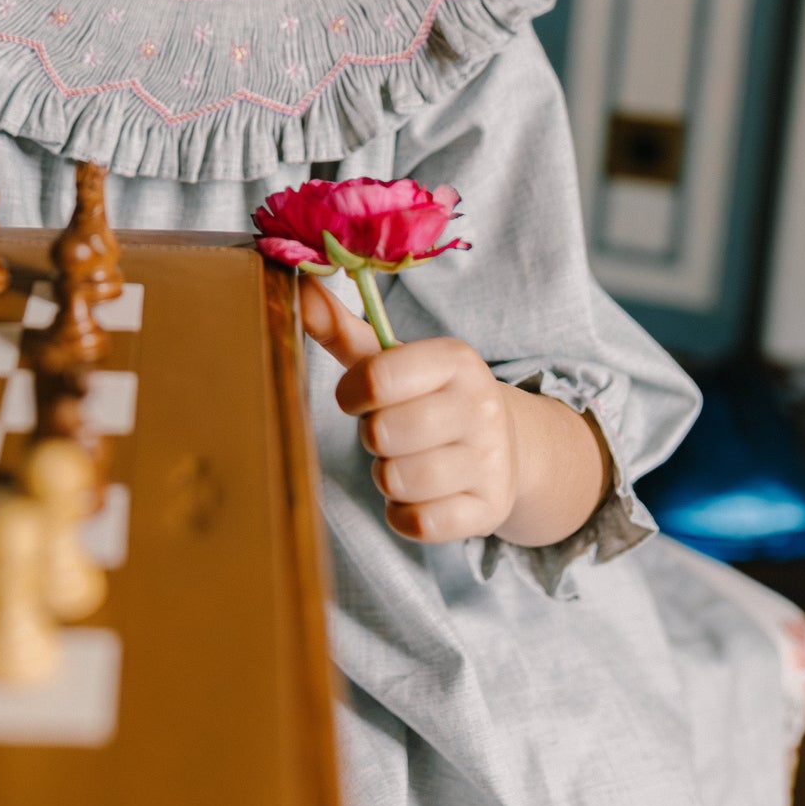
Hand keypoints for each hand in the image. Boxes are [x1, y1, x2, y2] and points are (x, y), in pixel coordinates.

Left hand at [299, 278, 519, 542]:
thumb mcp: (393, 359)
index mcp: (455, 359)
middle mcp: (481, 406)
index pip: (377, 378)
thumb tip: (298, 282)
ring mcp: (490, 460)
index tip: (355, 398)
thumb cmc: (430, 397)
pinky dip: (403, 514)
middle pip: (383, 434)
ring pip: (398, 481)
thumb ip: (341, 327)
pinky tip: (418, 495)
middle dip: (373, 437)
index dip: (351, 394)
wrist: (506, 445)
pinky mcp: (490, 509)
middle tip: (389, 432)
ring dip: (387, 476)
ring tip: (405, 460)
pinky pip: (419, 523)